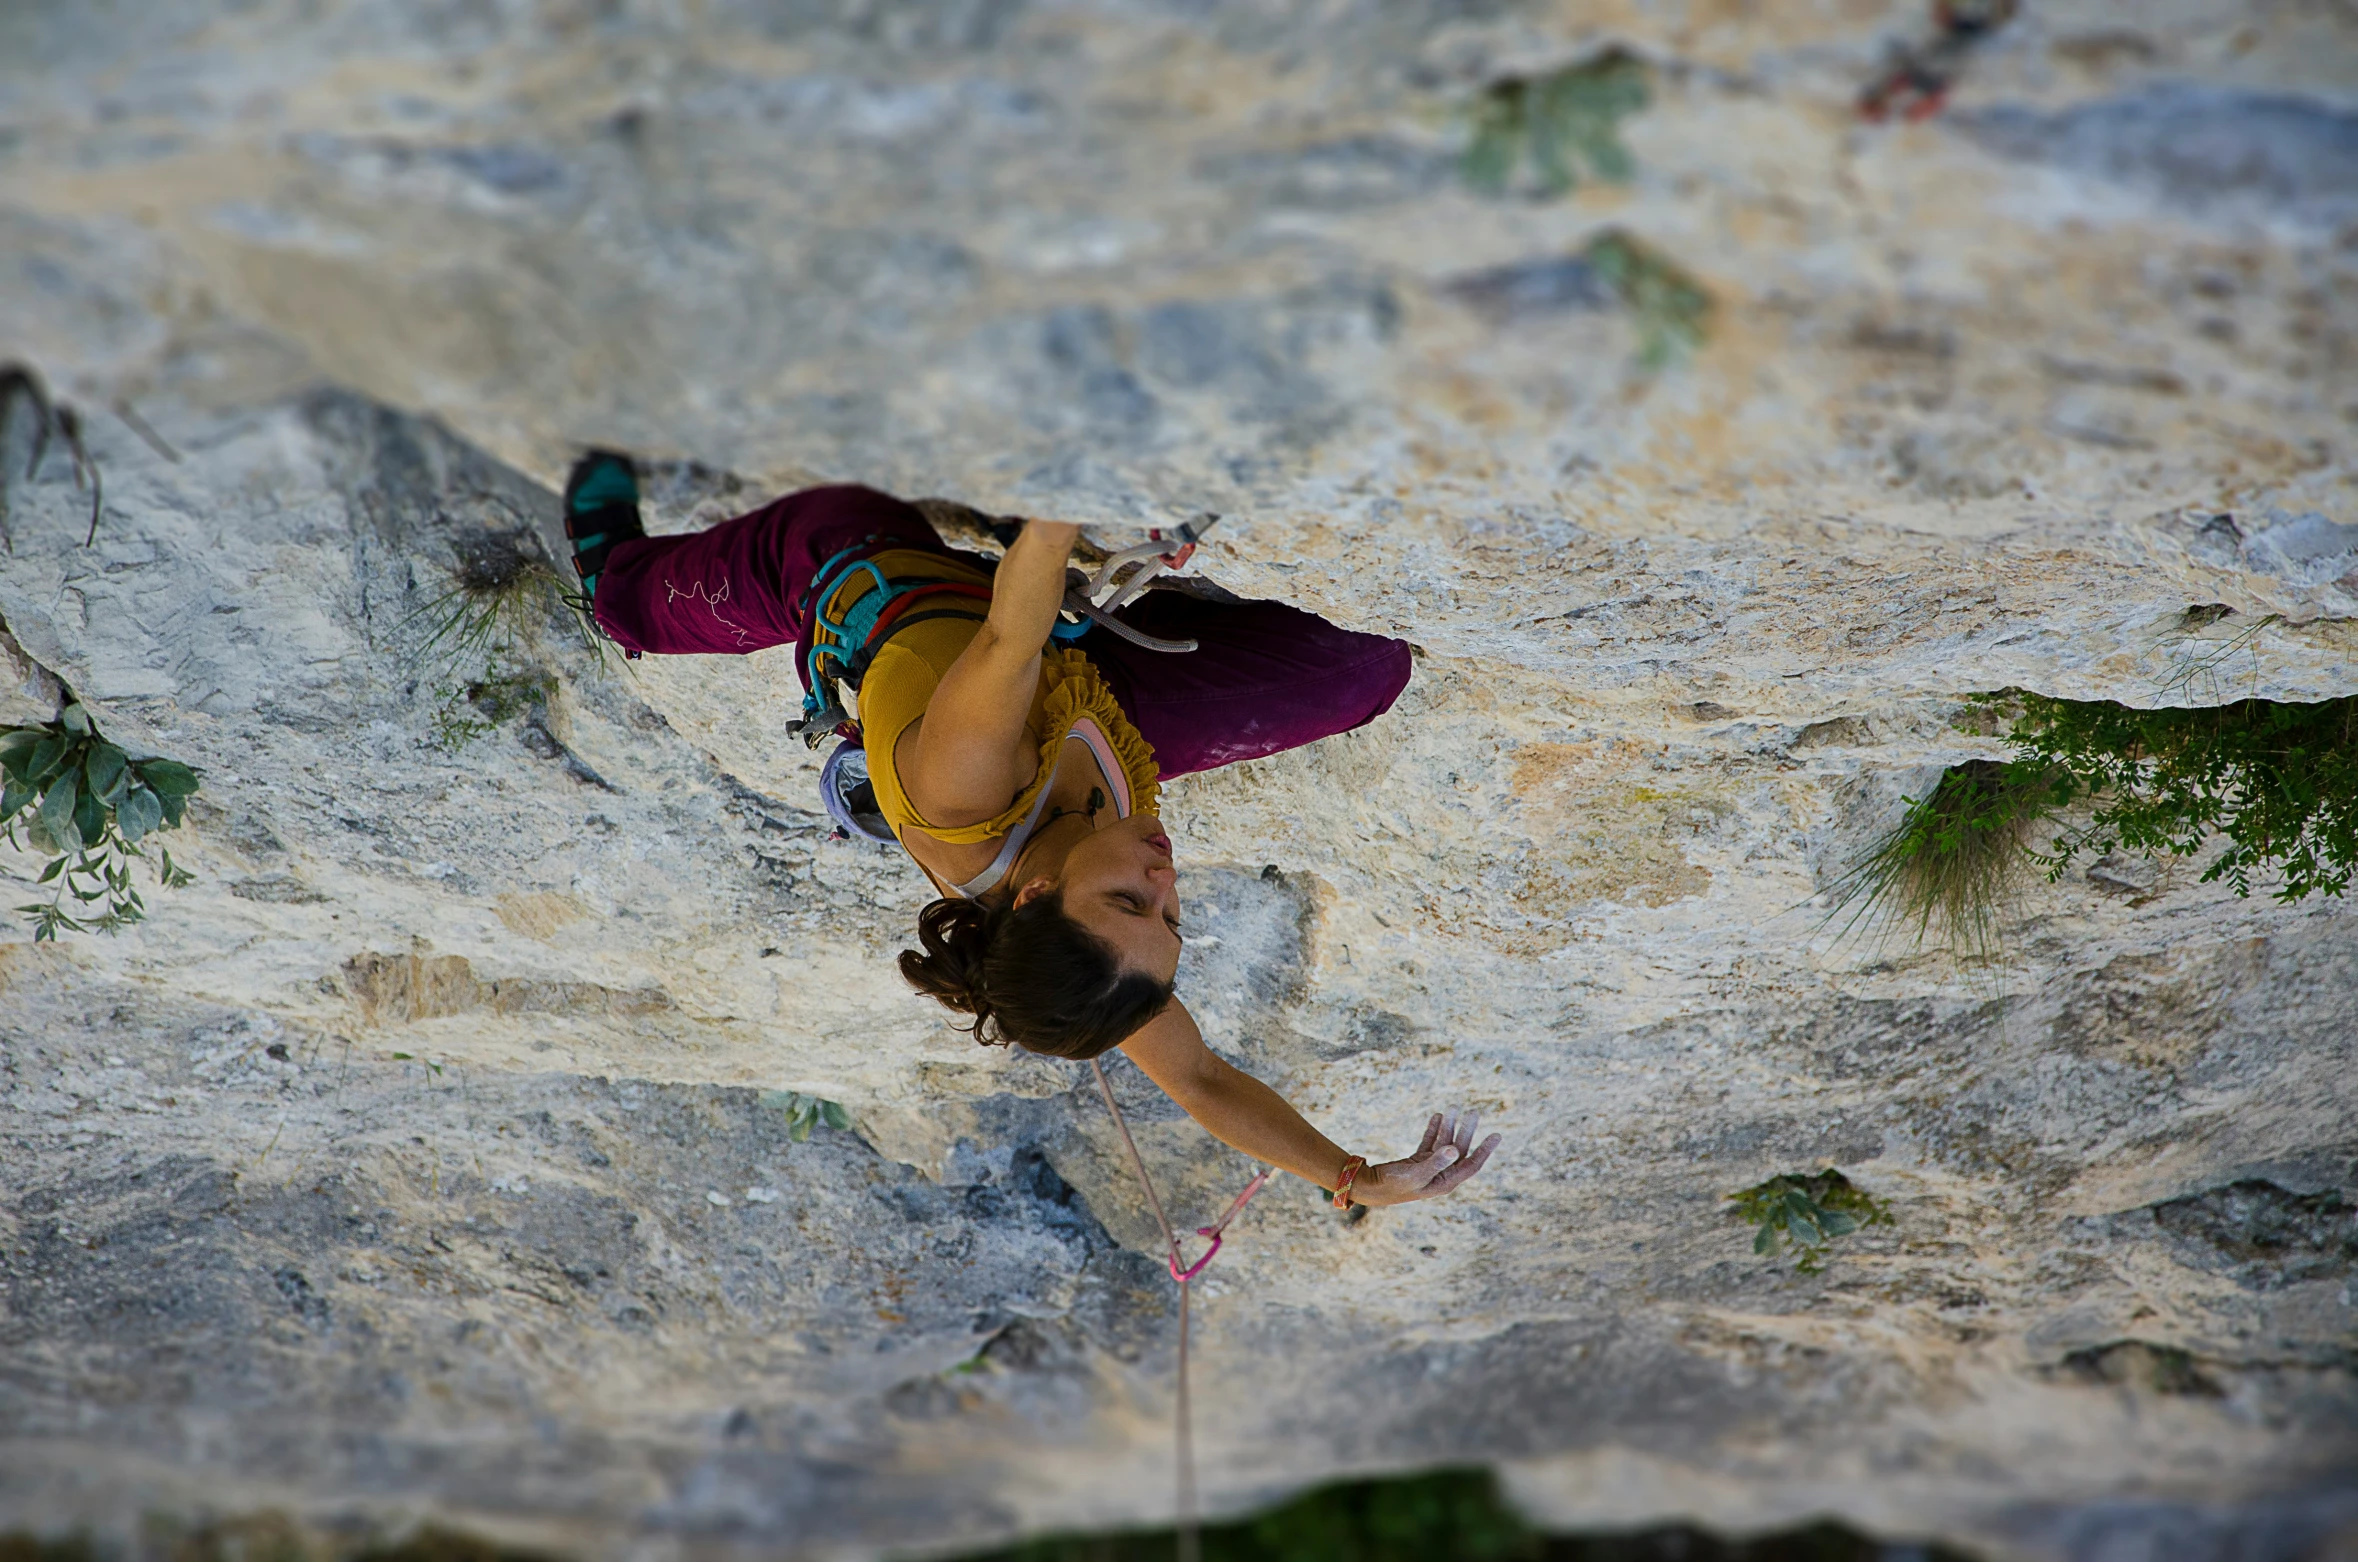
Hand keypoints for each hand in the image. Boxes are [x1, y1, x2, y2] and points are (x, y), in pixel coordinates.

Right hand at [1351, 1111, 1500, 1206]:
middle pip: (1459, 1150)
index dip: (1484, 1150)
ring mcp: (1429, 1167)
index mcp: (1445, 1183)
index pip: (1471, 1165)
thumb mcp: (1416, 1174)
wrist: (1370, 1187)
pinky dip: (1434, 1129)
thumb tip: (1455, 1150)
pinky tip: (1437, 1116)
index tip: (1497, 1135)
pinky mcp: (1417, 1161)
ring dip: (1449, 1126)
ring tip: (1453, 1108)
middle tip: (1473, 1112)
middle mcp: (1440, 1175)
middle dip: (1466, 1131)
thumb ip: (1435, 1162)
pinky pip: (1430, 1143)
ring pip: (1444, 1143)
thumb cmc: (1393, 1184)